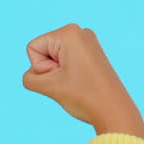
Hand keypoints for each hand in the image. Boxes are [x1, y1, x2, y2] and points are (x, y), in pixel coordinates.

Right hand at [21, 23, 143, 135]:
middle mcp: (79, 32)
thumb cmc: (84, 97)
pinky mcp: (91, 53)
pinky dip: (67, 74)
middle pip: (43, 51)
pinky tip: (81, 82)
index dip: (40, 67)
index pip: (33, 48)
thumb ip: (29, 78)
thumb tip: (34, 75)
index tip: (61, 76)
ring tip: (77, 82)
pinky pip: (65, 62)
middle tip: (70, 81)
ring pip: (53, 59)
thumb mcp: (48, 87)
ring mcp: (87, 42)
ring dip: (58, 74)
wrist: (114, 111)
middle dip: (50, 70)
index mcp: (68, 32)